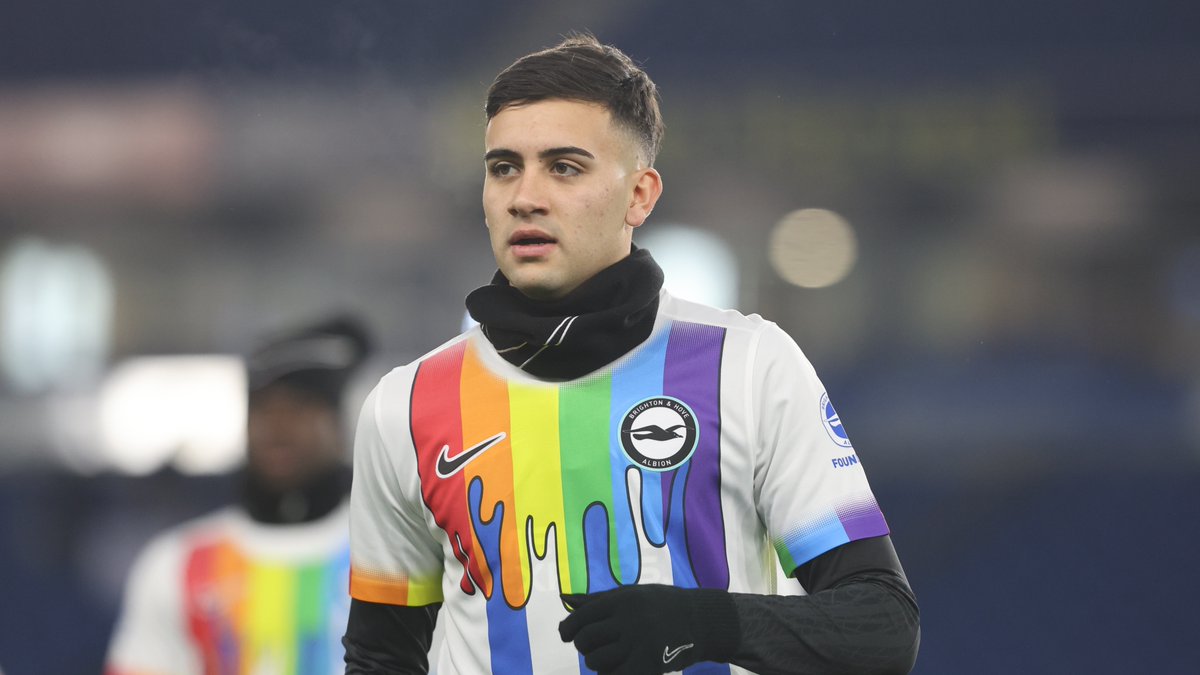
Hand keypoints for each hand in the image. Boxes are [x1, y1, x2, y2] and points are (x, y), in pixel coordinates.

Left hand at [558, 584, 737, 673]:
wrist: (703, 621)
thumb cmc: (663, 605)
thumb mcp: (632, 593)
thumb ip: (598, 599)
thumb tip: (565, 598)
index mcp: (622, 599)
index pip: (582, 616)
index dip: (568, 628)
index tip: (566, 634)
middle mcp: (629, 619)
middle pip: (585, 639)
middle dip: (584, 645)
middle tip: (593, 646)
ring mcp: (638, 643)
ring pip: (596, 660)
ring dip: (596, 662)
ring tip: (609, 657)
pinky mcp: (648, 664)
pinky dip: (612, 673)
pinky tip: (620, 667)